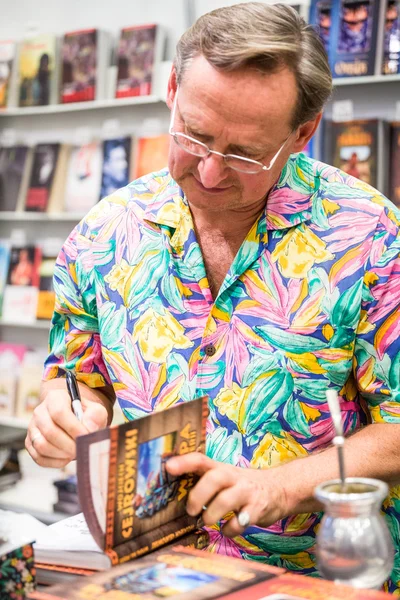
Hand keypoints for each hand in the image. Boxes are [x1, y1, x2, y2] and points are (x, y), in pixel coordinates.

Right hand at [25, 387, 107, 467]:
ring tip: (74, 453)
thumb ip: (96, 416)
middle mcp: (40, 411)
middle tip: (81, 449)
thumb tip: (89, 429)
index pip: (59, 412)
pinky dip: (55, 462)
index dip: (73, 427)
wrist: (74, 420)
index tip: (85, 436)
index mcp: (55, 398)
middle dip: (68, 445)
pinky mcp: (30, 443)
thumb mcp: (95, 410)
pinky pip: (39, 457)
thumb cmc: (85, 415)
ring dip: (61, 454)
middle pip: (50, 431)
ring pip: (42, 445)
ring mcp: (33, 428)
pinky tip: (66, 458)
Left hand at [166, 453, 288, 536]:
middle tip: (191, 511)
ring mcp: (246, 492)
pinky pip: (239, 522)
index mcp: (221, 468)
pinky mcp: (257, 509)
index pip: (200, 460)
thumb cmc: (242, 485)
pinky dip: (229, 529)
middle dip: (198, 496)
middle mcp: (234, 477)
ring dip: (211, 515)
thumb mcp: (226, 476)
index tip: (168, 467)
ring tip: (207, 521)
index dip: (183, 462)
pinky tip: (227, 528)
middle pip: (213, 479)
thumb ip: (204, 480)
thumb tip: (174, 491)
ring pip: (225, 501)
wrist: (279, 489)